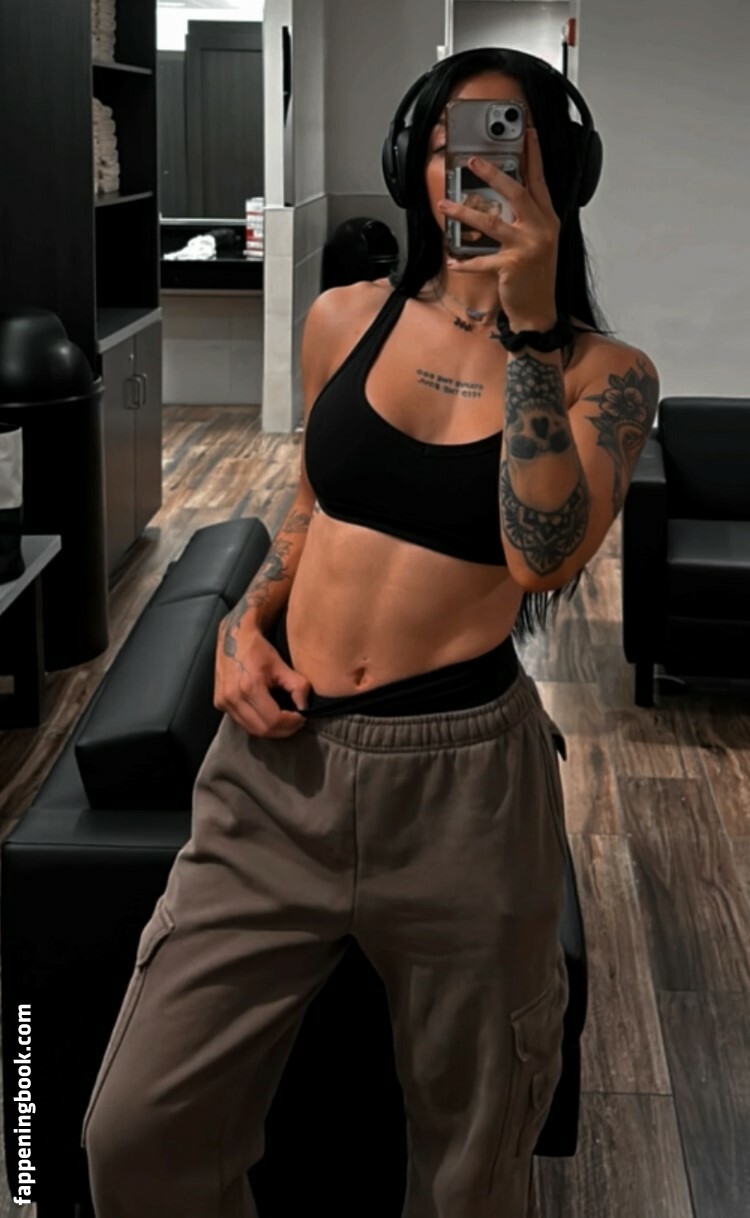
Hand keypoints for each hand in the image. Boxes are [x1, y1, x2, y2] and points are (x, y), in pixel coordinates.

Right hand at [214, 618, 311, 737]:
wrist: (233, 638)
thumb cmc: (258, 649)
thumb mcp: (281, 665)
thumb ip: (297, 686)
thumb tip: (305, 707)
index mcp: (249, 686)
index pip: (273, 720)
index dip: (291, 723)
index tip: (302, 717)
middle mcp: (233, 697)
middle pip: (262, 729)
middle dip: (283, 730)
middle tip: (296, 722)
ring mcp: (223, 701)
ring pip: (251, 729)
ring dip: (270, 730)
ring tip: (284, 721)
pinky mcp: (219, 703)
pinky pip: (241, 722)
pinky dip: (257, 723)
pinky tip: (268, 715)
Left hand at [437, 127, 559, 327]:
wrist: (539, 311)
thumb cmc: (536, 278)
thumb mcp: (539, 244)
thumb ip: (527, 221)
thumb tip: (505, 201)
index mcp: (547, 220)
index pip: (540, 182)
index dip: (534, 157)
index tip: (528, 134)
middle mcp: (540, 230)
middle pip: (516, 193)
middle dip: (493, 174)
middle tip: (473, 161)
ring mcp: (526, 247)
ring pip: (491, 222)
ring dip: (465, 213)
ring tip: (446, 205)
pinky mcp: (511, 266)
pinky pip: (482, 260)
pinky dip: (465, 262)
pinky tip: (453, 261)